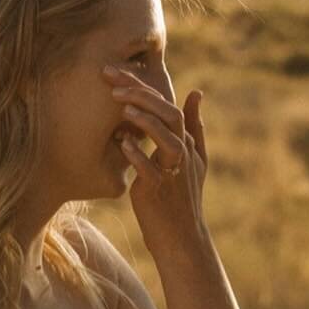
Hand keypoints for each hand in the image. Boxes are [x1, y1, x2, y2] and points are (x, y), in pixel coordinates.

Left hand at [103, 66, 208, 263]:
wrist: (181, 237)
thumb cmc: (181, 196)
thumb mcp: (194, 159)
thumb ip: (194, 125)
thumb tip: (197, 92)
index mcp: (186, 142)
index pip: (167, 105)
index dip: (142, 86)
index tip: (114, 72)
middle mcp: (183, 153)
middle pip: (169, 115)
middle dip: (141, 94)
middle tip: (112, 79)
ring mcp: (173, 172)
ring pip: (167, 139)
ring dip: (145, 122)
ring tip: (122, 107)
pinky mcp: (160, 191)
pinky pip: (150, 170)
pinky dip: (138, 156)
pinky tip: (122, 143)